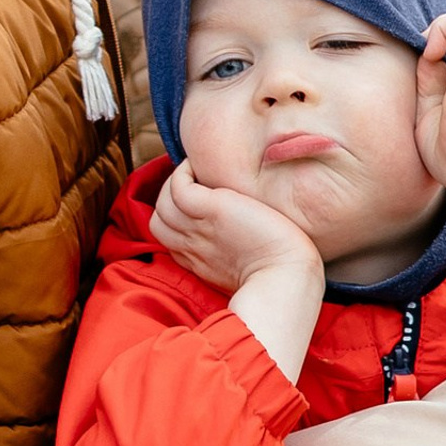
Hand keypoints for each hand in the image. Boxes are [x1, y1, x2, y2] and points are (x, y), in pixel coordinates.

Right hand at [150, 166, 321, 296]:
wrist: (287, 277)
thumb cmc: (279, 274)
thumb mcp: (245, 264)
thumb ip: (232, 250)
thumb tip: (240, 232)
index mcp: (199, 261)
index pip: (169, 237)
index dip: (177, 218)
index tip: (198, 203)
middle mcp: (193, 245)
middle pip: (158, 221)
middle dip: (170, 200)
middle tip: (197, 184)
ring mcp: (199, 228)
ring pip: (163, 203)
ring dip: (176, 182)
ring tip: (199, 172)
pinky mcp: (212, 210)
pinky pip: (178, 187)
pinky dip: (183, 173)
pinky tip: (200, 168)